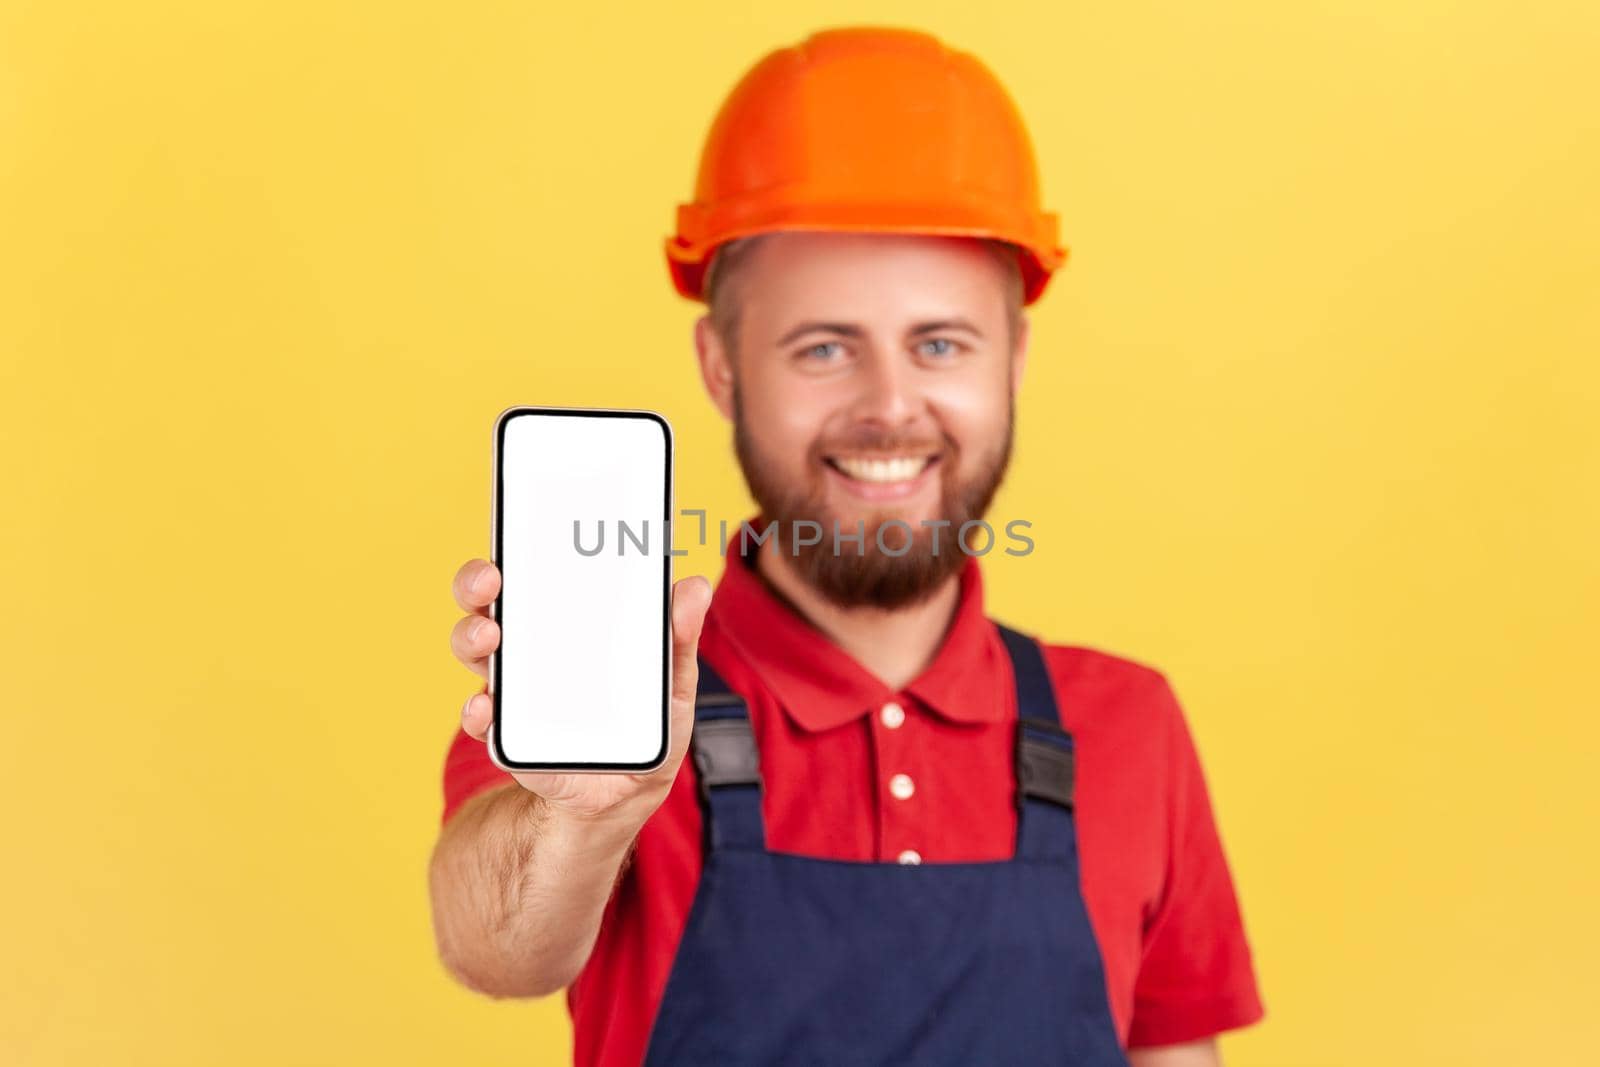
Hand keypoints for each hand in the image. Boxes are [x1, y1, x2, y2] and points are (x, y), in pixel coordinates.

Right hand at [450, 559, 712, 829]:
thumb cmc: (646, 728)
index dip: (516, 547)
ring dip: (473, 637)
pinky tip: (485, 708)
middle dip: (478, 584)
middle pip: (488, 603)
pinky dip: (477, 712)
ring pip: (477, 651)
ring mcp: (513, 691)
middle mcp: (528, 649)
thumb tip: (692, 586)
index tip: (518, 528)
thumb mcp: (672, 682)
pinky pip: (481, 719)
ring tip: (490, 636)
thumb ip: (679, 638)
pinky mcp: (508, 737)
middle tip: (491, 579)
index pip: (532, 573)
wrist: (624, 797)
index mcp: (565, 623)